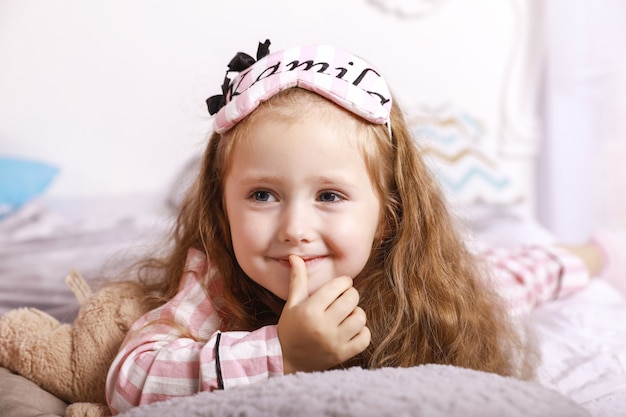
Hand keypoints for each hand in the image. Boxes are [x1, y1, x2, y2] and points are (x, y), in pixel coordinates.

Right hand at [277, 255, 370, 373]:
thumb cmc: (291, 327)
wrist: (288, 359)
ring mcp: (334, 342)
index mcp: (310, 310)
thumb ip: (297, 279)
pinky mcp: (343, 355)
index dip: (344, 282)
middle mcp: (323, 326)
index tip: (342, 285)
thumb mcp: (292, 303)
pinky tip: (352, 329)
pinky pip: (365, 338)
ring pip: (360, 318)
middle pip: (352, 299)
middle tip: (344, 298)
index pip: (338, 286)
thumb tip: (295, 257)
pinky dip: (362, 331)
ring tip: (347, 314)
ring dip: (356, 313)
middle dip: (351, 295)